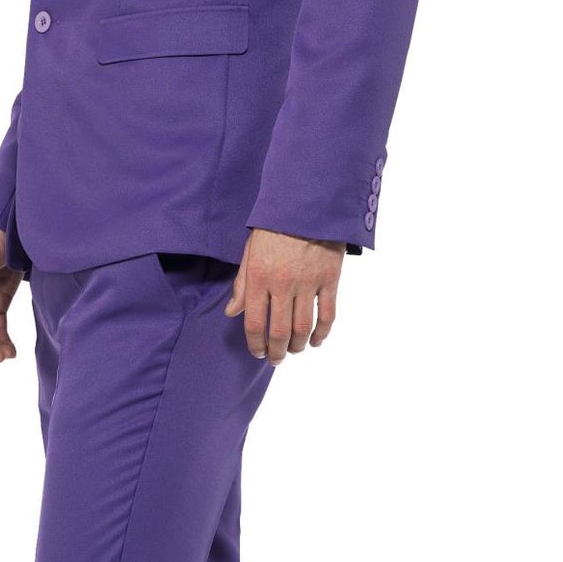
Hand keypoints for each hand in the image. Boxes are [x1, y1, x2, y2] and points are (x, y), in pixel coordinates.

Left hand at [224, 227, 344, 362]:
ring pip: (303, 327)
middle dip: (276, 352)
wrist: (307, 202)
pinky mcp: (330, 279)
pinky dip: (323, 332)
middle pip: (279, 331)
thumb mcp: (250, 251)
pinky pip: (327, 314)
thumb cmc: (274, 226)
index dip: (255, 344)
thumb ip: (242, 284)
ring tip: (294, 351)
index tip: (257, 353)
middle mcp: (283, 284)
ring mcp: (309, 283)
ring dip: (298, 346)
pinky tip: (316, 341)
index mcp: (259, 277)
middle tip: (275, 359)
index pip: (255, 323)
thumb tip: (232, 313)